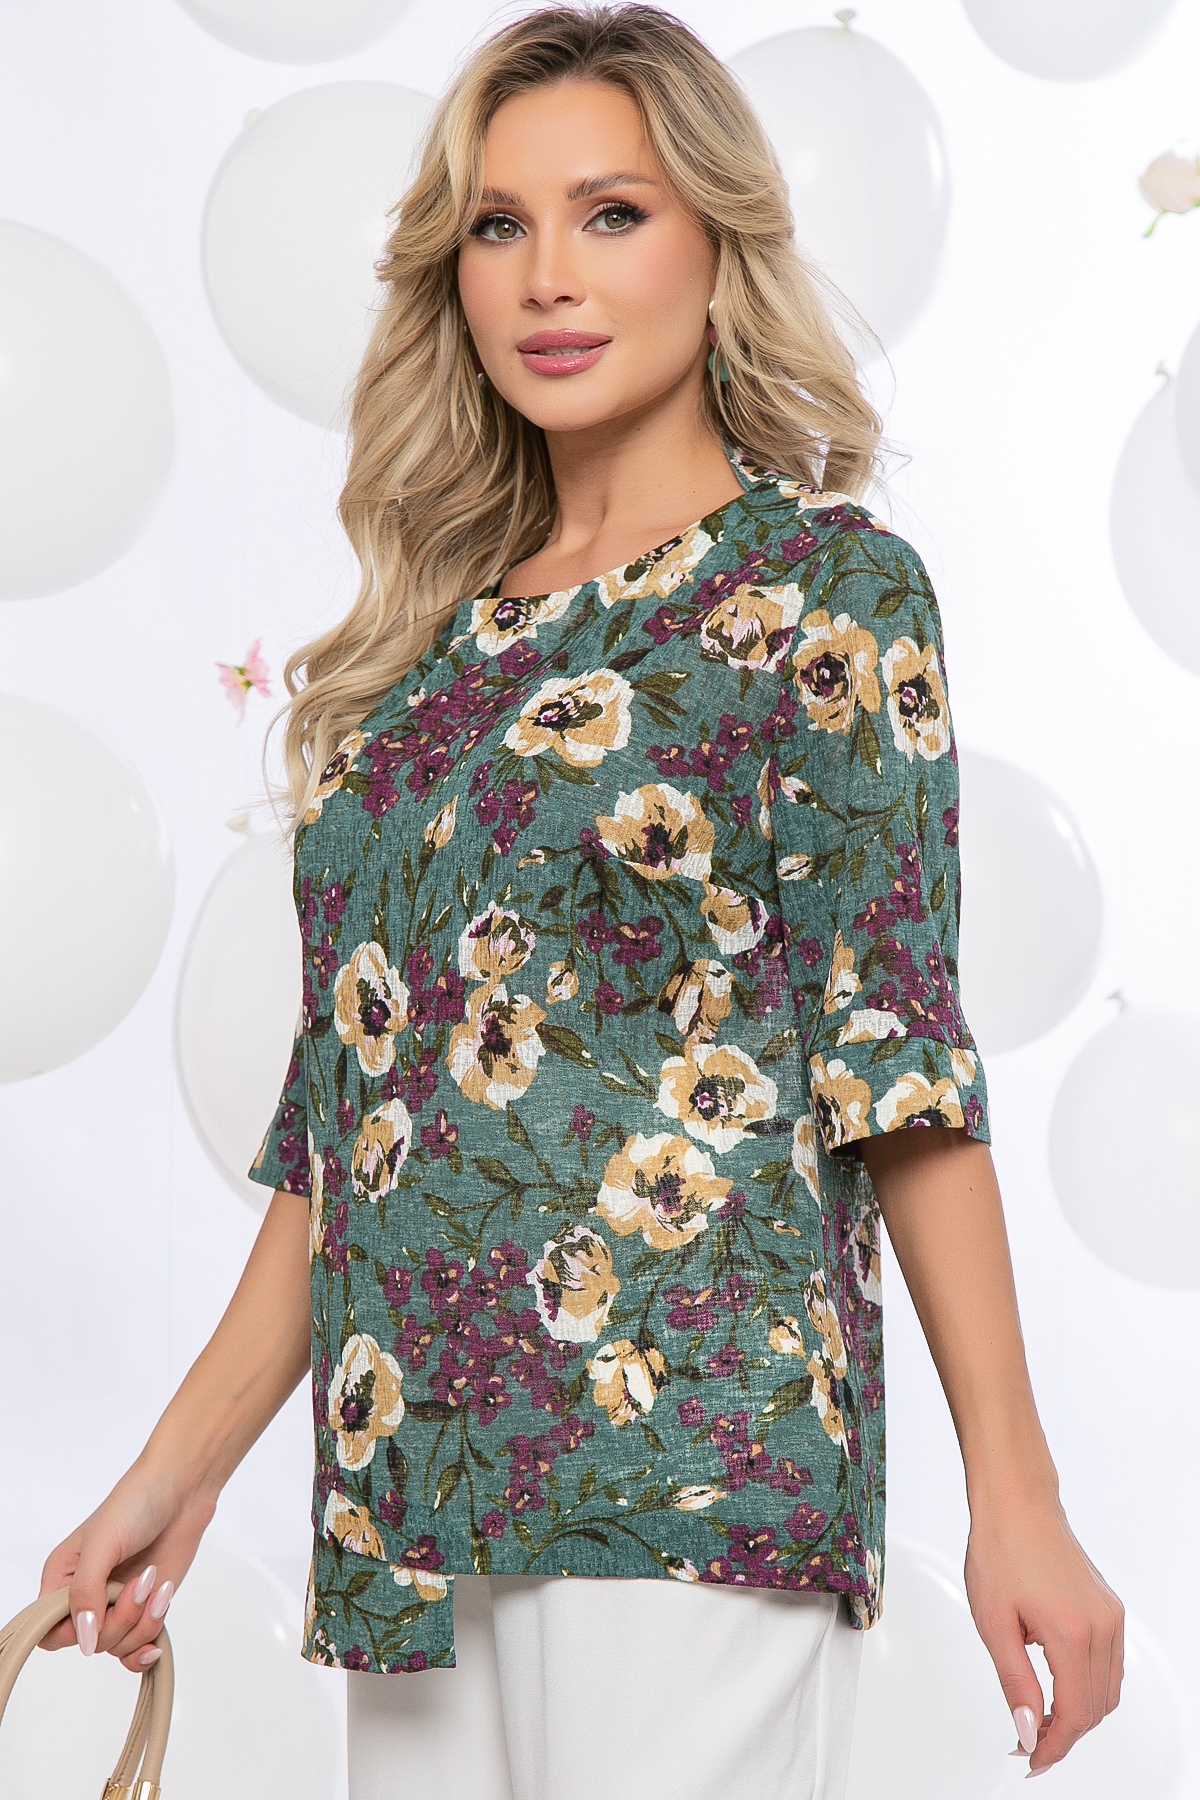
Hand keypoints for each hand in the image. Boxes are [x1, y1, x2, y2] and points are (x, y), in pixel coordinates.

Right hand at [38, 1460, 215, 1672]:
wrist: (183, 1490)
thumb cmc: (136, 1503)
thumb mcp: (102, 1544)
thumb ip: (86, 1593)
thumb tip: (84, 1641)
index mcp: (62, 1578)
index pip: (49, 1630)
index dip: (73, 1632)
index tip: (99, 1609)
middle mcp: (87, 1595)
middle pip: (90, 1642)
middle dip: (120, 1619)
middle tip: (142, 1581)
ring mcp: (117, 1603)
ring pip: (118, 1645)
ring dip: (143, 1621)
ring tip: (158, 1585)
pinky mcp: (145, 1607)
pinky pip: (138, 1646)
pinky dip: (151, 1638)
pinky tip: (160, 1618)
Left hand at [965, 1482, 1122, 1774]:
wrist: (1016, 1502)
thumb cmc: (999, 1549)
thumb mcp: (993, 1623)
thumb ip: (1014, 1683)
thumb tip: (1028, 1731)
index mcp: (1071, 1633)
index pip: (1073, 1715)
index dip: (1052, 1746)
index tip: (1029, 1758)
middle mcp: (1101, 1627)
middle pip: (1095, 1709)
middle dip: (1063, 1734)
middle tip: (1027, 1739)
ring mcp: (1110, 1616)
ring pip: (1107, 1691)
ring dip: (1078, 1713)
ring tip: (1038, 1716)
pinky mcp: (1109, 1607)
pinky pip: (1110, 1664)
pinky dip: (1088, 1686)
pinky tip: (1056, 1684)